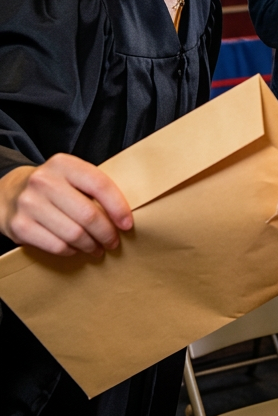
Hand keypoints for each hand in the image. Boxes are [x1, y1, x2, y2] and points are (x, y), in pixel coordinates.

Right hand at [0, 154, 133, 256]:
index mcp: (63, 164)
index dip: (118, 207)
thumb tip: (124, 215)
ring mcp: (29, 204)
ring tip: (98, 248)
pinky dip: (71, 251)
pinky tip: (76, 249)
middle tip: (113, 242)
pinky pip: (56, 245)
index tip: (127, 224)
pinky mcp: (20, 226)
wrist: (9, 193)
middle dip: (106, 232)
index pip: (99, 184)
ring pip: (73, 233)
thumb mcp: (69, 176)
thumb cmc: (51, 187)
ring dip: (91, 245)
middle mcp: (44, 181)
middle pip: (88, 214)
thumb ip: (92, 188)